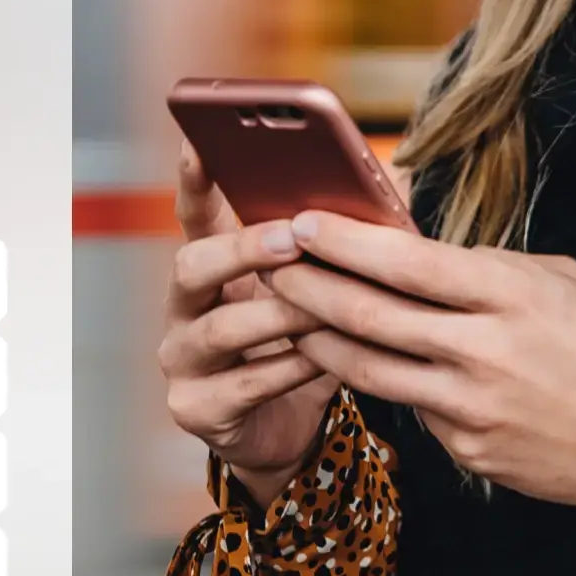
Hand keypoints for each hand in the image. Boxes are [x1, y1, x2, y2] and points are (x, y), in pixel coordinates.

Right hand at [157, 145, 341, 508]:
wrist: (295, 434)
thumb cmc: (307, 343)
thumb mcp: (322, 287)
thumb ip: (343, 237)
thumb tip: (392, 178)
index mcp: (212, 266)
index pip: (193, 213)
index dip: (194, 178)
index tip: (200, 141)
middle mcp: (184, 307)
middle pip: (191, 265)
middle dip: (241, 249)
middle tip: (291, 237)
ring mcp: (183, 359)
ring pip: (219, 328)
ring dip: (278, 313)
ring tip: (326, 305)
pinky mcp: (196, 407)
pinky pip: (242, 385)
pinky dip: (286, 370)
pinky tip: (322, 359)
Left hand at [264, 212, 575, 536]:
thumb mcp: (563, 281)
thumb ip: (488, 265)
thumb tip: (416, 249)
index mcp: (511, 296)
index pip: (404, 262)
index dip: (342, 241)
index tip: (300, 222)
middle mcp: (485, 352)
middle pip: (368, 315)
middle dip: (306, 286)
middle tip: (267, 262)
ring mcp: (473, 408)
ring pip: (368, 369)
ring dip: (317, 338)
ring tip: (288, 312)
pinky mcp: (468, 450)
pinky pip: (410, 408)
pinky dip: (383, 381)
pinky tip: (364, 361)